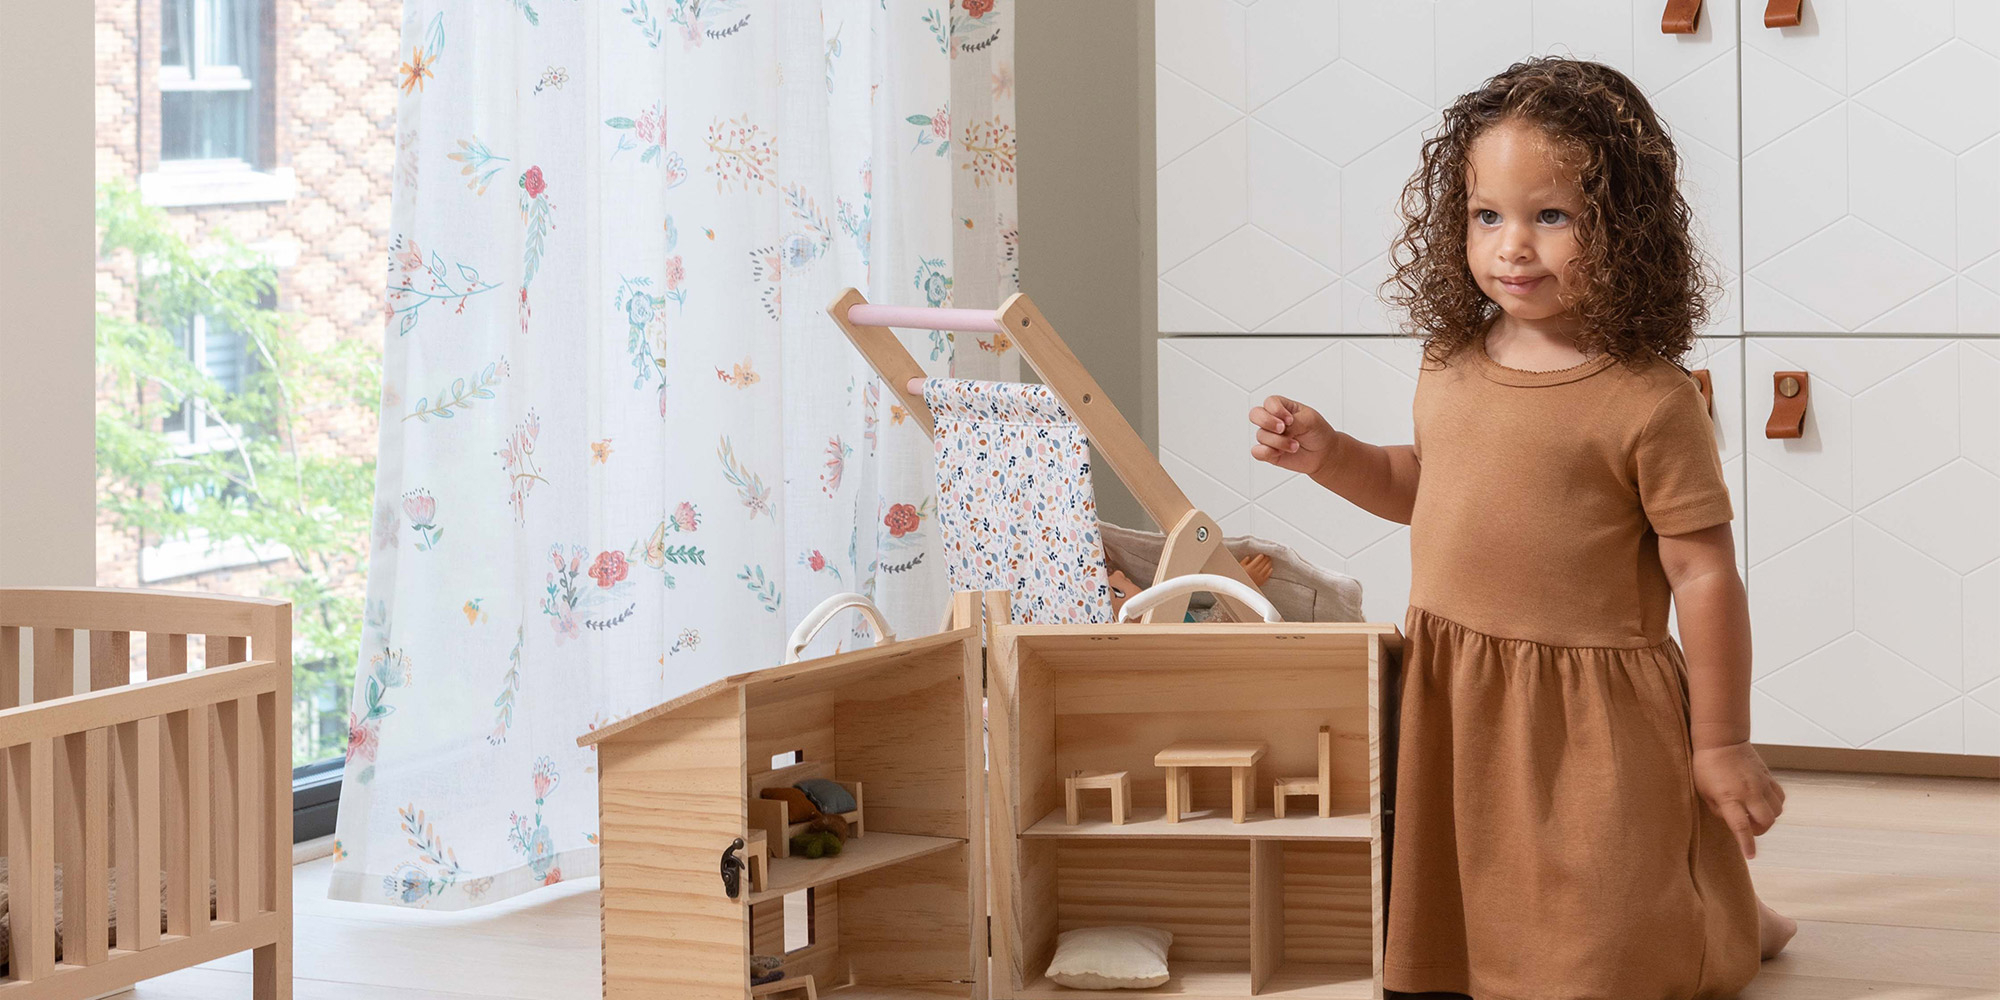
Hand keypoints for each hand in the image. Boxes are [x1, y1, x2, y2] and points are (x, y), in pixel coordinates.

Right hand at [1249, 395, 1337, 475]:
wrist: (1323, 454)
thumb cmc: (1317, 432)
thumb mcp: (1310, 420)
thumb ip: (1294, 421)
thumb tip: (1282, 429)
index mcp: (1282, 407)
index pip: (1270, 402)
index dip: (1277, 410)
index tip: (1290, 419)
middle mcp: (1272, 420)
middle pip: (1255, 414)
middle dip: (1267, 422)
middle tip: (1282, 429)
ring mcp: (1269, 436)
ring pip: (1261, 435)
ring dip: (1279, 442)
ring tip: (1294, 446)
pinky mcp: (1268, 452)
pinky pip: (1257, 452)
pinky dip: (1267, 452)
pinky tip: (1280, 452)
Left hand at [1692, 740, 1784, 858]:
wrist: (1721, 741)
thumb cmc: (1706, 767)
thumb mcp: (1704, 792)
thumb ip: (1719, 810)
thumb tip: (1732, 822)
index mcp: (1729, 797)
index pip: (1741, 826)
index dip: (1746, 843)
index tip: (1751, 856)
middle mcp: (1749, 792)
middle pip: (1766, 821)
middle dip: (1760, 831)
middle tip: (1749, 827)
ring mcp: (1761, 784)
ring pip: (1777, 811)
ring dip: (1768, 818)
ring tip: (1754, 813)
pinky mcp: (1768, 777)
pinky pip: (1780, 798)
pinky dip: (1774, 805)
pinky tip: (1763, 802)